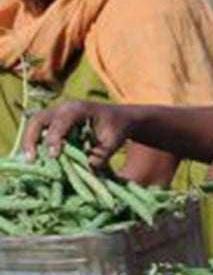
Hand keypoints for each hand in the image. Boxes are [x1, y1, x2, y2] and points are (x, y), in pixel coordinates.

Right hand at [20, 101, 135, 163]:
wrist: (120, 117)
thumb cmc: (118, 128)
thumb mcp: (114, 141)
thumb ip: (102, 154)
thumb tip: (87, 166)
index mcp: (79, 109)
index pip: (61, 122)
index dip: (55, 138)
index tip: (54, 156)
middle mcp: (64, 107)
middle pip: (38, 119)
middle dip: (31, 138)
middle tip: (31, 159)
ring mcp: (57, 112)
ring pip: (35, 123)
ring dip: (29, 141)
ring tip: (31, 160)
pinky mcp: (54, 120)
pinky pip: (39, 128)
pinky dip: (35, 142)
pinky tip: (37, 158)